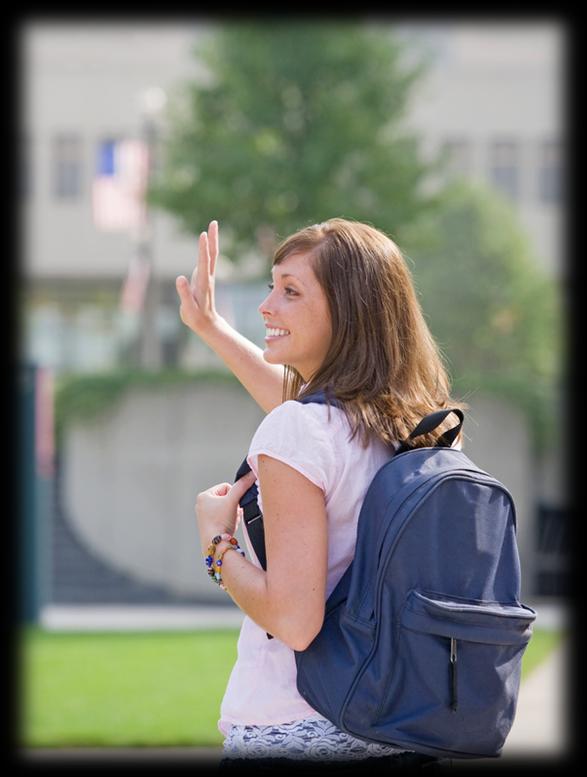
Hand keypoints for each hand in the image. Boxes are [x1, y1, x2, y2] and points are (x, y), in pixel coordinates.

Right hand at [176, 220, 220, 336]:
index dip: (203, 249)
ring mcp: (206, 276)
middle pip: (211, 255)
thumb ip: (184, 294)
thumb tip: (180, 278)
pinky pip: (207, 259)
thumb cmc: (196, 317)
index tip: (203, 234)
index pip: (204, 263)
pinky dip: (207, 248)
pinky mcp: (204, 277)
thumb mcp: (188, 309)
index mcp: (203, 283)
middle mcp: (207, 277)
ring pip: (211, 255)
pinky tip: (207, 242)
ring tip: (212, 226)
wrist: (206, 323)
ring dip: (212, 240)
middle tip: (214, 222)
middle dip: (212, 238)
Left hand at [196, 470, 256, 554]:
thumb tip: (251, 474)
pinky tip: (229, 526)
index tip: (234, 505)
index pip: (226, 487)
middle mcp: (202, 505)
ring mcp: (205, 516)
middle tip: (233, 514)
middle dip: (234, 506)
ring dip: (233, 513)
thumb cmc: (220, 523)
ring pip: (227, 508)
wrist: (216, 544)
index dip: (234, 495)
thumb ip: (242, 486)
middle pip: (227, 498)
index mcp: (203, 496)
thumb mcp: (233, 501)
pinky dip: (229, 521)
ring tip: (231, 521)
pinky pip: (224, 517)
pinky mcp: (209, 525)